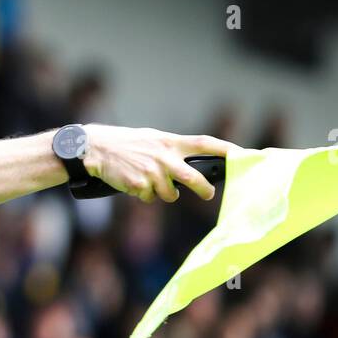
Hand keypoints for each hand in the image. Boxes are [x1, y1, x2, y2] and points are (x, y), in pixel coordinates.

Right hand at [83, 125, 239, 203]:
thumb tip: (190, 165)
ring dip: (163, 193)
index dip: (224, 148)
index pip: (204, 143)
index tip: (242, 153)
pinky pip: (150, 198)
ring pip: (170, 194)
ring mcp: (152, 172)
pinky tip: (134, 183)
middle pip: (193, 177)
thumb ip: (171, 150)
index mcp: (170, 142)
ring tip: (149, 182)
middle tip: (209, 194)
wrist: (95, 149)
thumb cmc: (125, 144)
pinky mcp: (140, 185)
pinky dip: (144, 195)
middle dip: (204, 189)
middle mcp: (164, 156)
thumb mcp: (152, 139)